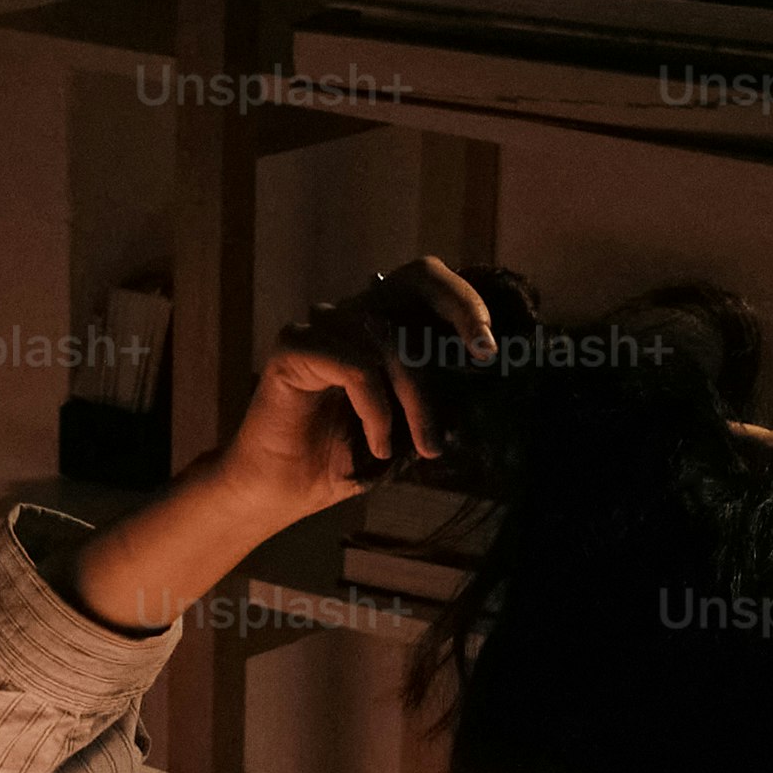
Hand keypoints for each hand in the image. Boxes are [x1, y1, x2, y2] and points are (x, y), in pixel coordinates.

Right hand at [69, 259, 496, 634]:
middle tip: (483, 352)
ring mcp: (320, 327)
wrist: (280, 494)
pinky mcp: (294, 348)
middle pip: (415, 278)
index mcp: (378, 327)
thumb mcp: (408, 427)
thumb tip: (491, 377)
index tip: (489, 348)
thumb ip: (439, 396)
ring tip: (419, 448)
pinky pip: (357, 367)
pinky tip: (378, 445)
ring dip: (417, 400)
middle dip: (459, 307)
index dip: (464, 300)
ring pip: (390, 338)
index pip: (425, 284)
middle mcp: (350, 316)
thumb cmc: (342, 460)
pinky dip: (377, 409)